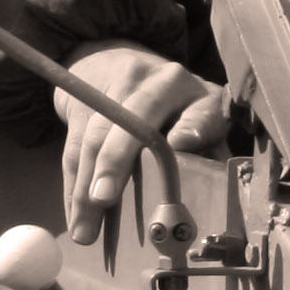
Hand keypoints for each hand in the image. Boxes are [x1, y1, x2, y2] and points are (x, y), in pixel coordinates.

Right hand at [55, 42, 230, 244]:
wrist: (113, 60)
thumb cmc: (172, 104)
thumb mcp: (201, 114)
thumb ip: (209, 145)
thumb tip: (217, 186)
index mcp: (191, 90)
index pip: (198, 109)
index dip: (193, 126)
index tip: (181, 145)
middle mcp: (149, 80)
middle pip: (130, 120)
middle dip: (115, 161)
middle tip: (103, 198)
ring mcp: (110, 87)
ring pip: (94, 138)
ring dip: (85, 186)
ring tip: (84, 229)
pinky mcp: (79, 102)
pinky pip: (73, 147)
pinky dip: (72, 185)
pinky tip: (75, 215)